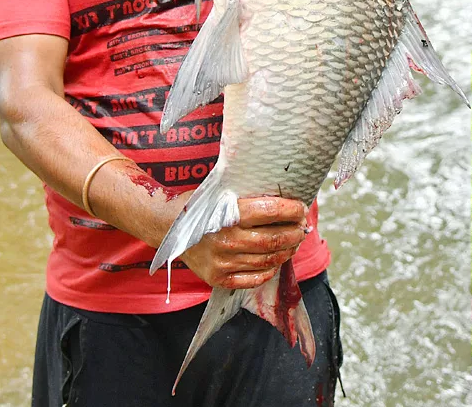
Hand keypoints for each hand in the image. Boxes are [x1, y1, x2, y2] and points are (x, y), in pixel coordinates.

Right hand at [180, 196, 307, 289]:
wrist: (169, 226)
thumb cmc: (202, 205)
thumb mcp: (224, 191)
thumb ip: (251, 195)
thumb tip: (287, 195)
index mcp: (229, 213)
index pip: (271, 211)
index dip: (291, 210)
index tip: (301, 209)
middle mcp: (226, 239)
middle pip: (274, 239)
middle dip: (295, 233)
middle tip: (302, 228)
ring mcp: (222, 262)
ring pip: (267, 260)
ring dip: (286, 251)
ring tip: (293, 243)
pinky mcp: (217, 278)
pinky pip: (252, 279)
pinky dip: (269, 270)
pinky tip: (275, 261)